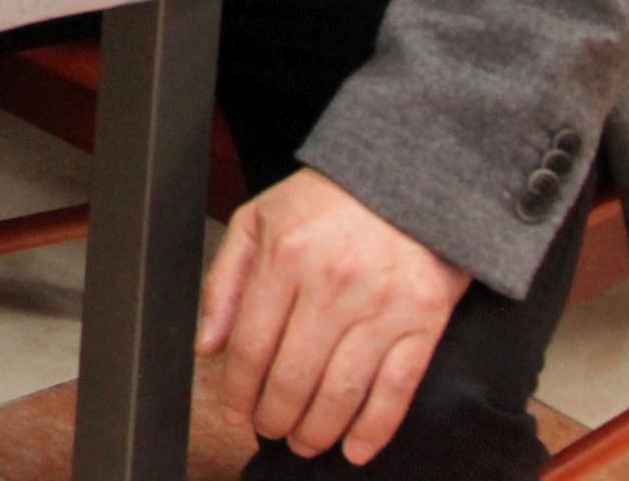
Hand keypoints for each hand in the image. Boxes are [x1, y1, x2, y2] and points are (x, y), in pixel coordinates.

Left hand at [198, 170, 469, 463]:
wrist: (407, 180)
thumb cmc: (327, 202)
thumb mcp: (258, 220)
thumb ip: (225, 280)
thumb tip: (206, 344)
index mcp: (285, 257)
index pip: (250, 345)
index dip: (237, 390)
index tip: (234, 410)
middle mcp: (331, 285)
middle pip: (293, 376)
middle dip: (274, 417)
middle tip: (269, 430)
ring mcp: (380, 306)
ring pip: (341, 391)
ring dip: (317, 430)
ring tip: (304, 443)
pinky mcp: (422, 321)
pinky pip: (396, 389)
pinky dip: (375, 428)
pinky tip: (356, 449)